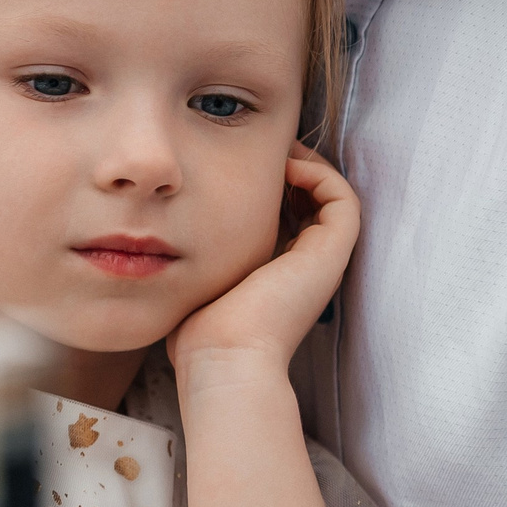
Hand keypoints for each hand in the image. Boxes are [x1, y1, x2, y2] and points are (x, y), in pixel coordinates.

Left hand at [166, 143, 358, 376]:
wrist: (223, 356)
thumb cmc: (200, 329)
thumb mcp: (196, 280)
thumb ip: (194, 257)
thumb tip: (163, 238)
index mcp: (279, 273)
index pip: (287, 216)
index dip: (270, 186)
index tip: (240, 165)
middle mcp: (307, 266)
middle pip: (312, 203)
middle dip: (288, 170)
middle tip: (260, 150)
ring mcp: (324, 260)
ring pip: (332, 196)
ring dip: (307, 166)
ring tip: (274, 152)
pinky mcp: (331, 253)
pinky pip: (342, 198)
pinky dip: (319, 174)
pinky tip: (284, 166)